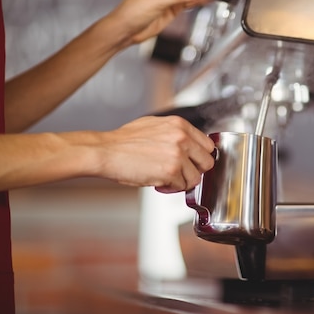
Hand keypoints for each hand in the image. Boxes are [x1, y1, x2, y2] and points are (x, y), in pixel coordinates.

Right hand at [96, 115, 214, 192]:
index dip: (200, 157)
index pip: (207, 145)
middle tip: (180, 173)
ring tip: (165, 178)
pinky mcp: (171, 171)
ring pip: (196, 178)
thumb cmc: (124, 141)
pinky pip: (181, 186)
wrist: (105, 151)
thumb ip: (175, 133)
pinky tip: (158, 182)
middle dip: (194, 171)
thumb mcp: (154, 125)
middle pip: (207, 162)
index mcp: (180, 125)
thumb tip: (189, 143)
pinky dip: (171, 188)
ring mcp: (178, 155)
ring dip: (182, 182)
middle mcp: (182, 138)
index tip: (193, 163)